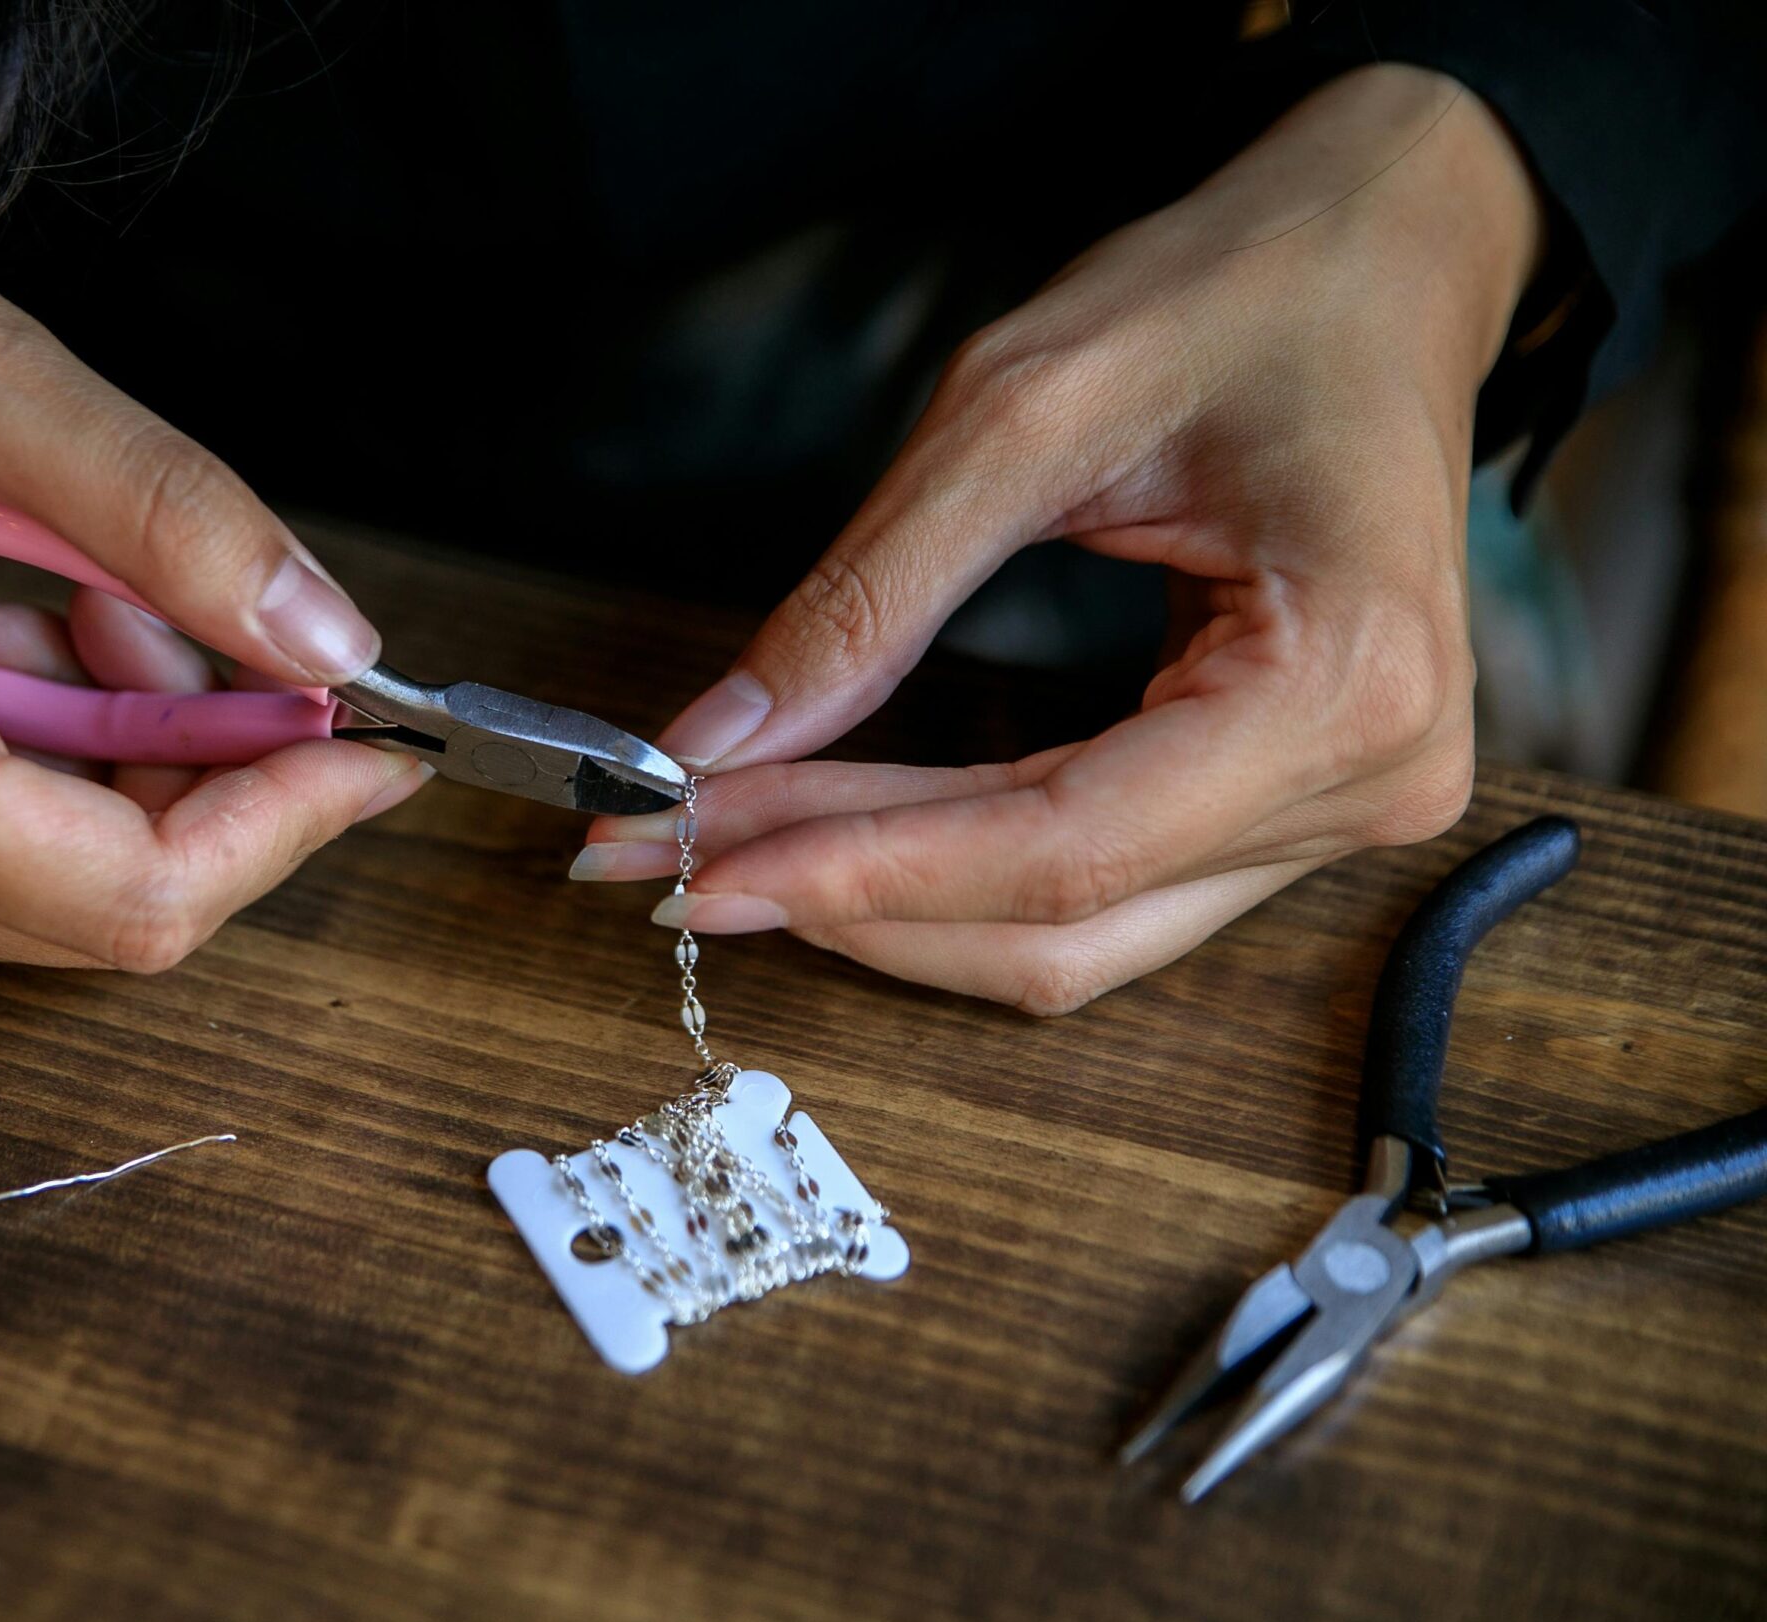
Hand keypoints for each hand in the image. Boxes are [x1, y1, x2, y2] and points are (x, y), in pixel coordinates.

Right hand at [0, 157, 425, 967]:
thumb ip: (165, 506)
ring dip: (127, 760)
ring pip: (60, 890)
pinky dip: (59, 769)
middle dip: (199, 766)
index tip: (365, 748)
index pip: (128, 895)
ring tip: (81, 596)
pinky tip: (21, 641)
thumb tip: (324, 642)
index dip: (279, 828)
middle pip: (106, 903)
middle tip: (183, 608)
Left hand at [575, 66, 1543, 1012]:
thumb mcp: (1020, 411)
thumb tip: (716, 739)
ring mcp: (1343, 808)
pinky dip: (954, 876)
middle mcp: (1374, 780)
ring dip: (888, 907)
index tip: (697, 858)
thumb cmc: (1237, 296)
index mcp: (1348, 681)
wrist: (1381, 257)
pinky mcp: (1292, 804)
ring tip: (726, 851)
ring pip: (1076, 939)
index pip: (1063, 845)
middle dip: (848, 898)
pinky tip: (835, 839)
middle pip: (1062, 921)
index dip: (862, 869)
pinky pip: (1103, 890)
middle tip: (664, 861)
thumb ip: (867, 598)